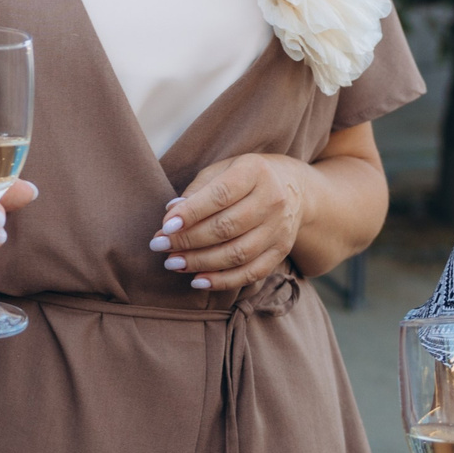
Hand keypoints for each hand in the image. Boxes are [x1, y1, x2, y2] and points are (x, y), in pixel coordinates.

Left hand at [152, 153, 309, 289]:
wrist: (293, 189)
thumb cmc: (244, 178)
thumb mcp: (222, 171)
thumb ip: (197, 190)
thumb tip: (171, 214)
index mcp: (255, 172)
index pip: (220, 195)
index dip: (191, 213)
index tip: (165, 227)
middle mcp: (272, 200)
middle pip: (227, 227)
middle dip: (188, 240)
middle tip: (160, 246)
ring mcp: (279, 228)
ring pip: (238, 253)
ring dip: (201, 262)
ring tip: (173, 263)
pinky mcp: (281, 251)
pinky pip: (252, 272)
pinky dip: (223, 281)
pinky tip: (198, 281)